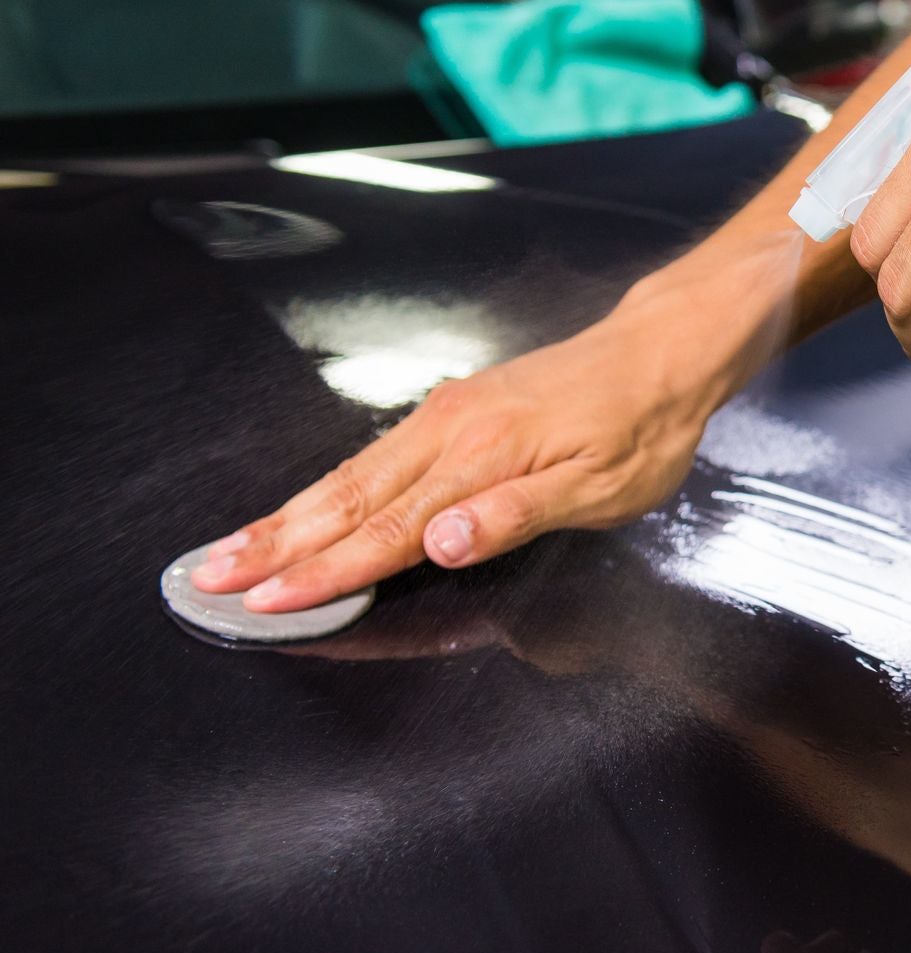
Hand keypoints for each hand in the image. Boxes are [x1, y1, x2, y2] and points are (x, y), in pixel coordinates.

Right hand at [190, 253, 777, 613]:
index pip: (387, 530)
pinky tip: (305, 509)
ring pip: (351, 476)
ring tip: (231, 548)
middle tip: (207, 579)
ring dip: (288, 517)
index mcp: (482, 458)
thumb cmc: (642, 430)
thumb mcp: (600, 487)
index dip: (325, 571)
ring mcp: (448, 415)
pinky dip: (328, 489)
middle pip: (346, 500)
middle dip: (274, 544)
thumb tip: (438, 542)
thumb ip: (516, 516)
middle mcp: (451, 431)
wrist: (662, 352)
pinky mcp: (456, 408)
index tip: (267, 600)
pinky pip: (375, 457)